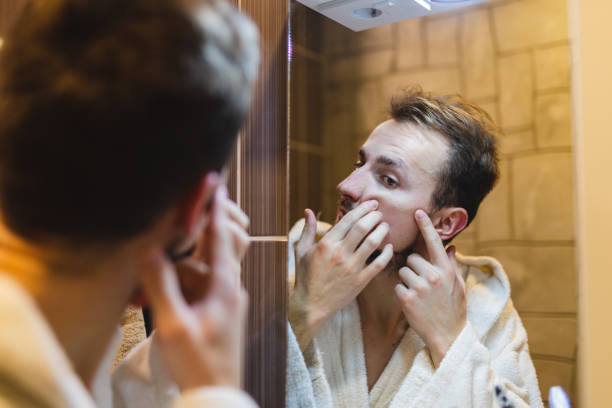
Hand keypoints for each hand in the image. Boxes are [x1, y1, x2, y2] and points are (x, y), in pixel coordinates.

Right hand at [141, 187, 247, 389]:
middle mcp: (230, 286)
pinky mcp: (221, 309)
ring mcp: (227, 298)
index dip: (215, 208)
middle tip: (191, 213)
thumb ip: (161, 285)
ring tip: (157, 275)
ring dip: (187, 263)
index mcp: (224, 285)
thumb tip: (148, 248)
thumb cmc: (199, 363)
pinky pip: (205, 283)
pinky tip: (163, 295)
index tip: (214, 184)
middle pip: (226, 243)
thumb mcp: (174, 324)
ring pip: (209, 265)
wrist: (217, 395)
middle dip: (208, 226)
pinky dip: (186, 282)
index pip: (221, 236)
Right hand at [290, 200, 393, 350]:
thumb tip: (308, 210)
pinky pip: (379, 264)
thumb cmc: (305, 277)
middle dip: (374, 216)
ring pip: (373, 243)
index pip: (348, 219)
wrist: (311, 305)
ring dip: (382, 231)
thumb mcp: (301, 251)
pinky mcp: (360, 281)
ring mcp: (351, 268)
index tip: (372, 204)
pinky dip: (387, 253)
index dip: (363, 208)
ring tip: (385, 226)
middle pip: (363, 227)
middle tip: (380, 213)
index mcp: (326, 244)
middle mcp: (340, 253)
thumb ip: (307, 230)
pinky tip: (389, 247)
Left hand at [394, 209, 466, 367]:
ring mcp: (419, 287)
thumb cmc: (453, 310)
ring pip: (403, 271)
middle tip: (424, 285)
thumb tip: (450, 246)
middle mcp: (433, 275)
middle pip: (413, 258)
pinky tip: (413, 304)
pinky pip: (398, 286)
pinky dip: (402, 294)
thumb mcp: (458, 286)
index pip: (434, 242)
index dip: (426, 226)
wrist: (448, 336)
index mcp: (445, 270)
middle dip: (414, 268)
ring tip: (420, 296)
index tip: (418, 212)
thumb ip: (451, 265)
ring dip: (408, 281)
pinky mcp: (407, 298)